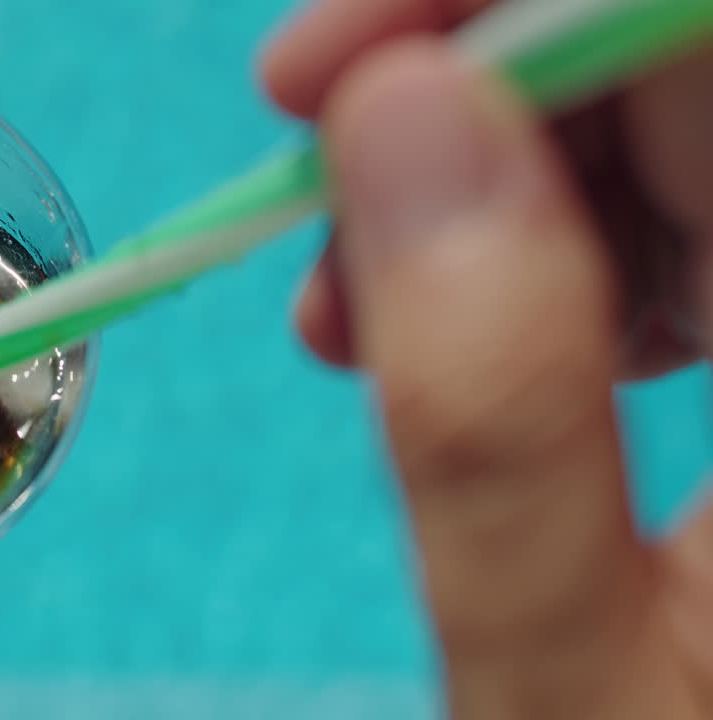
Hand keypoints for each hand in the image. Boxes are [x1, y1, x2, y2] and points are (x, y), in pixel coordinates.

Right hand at [263, 2, 712, 717]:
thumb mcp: (569, 686)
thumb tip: (398, 118)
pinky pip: (676, 217)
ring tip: (343, 309)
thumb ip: (487, 405)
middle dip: (470, 87)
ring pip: (671, 132)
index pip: (706, 41)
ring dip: (480, 179)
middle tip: (312, 192)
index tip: (319, 70)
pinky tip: (436, 323)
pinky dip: (532, 243)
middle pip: (688, 64)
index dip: (506, 8)